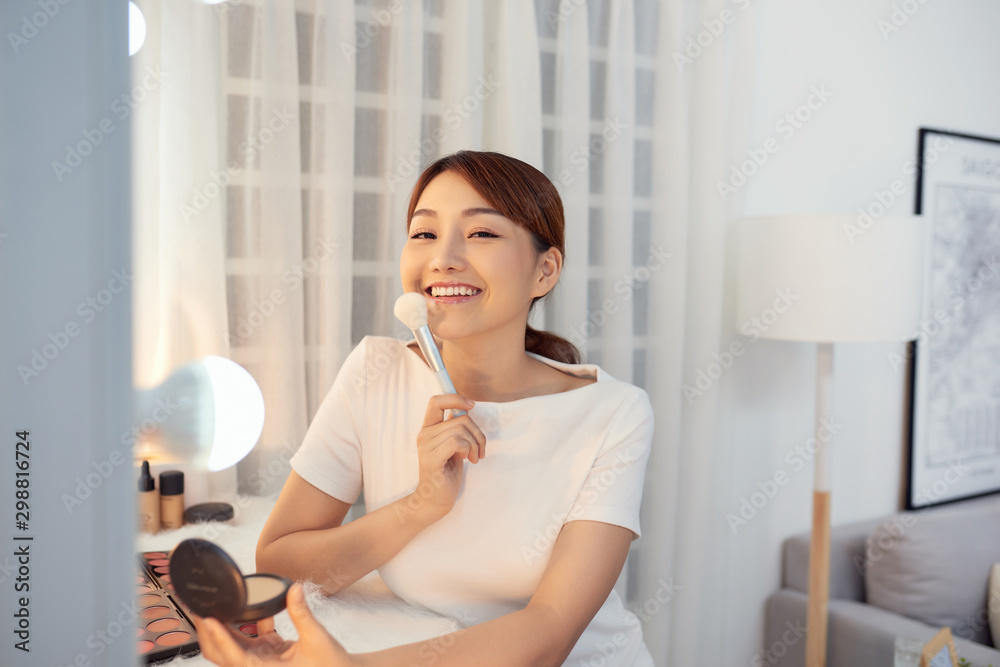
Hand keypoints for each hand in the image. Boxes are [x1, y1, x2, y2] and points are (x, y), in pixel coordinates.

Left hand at [190, 582, 355, 665]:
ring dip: (222, 628)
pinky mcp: (269, 655)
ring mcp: (261, 661)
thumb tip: (294, 589)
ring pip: (232, 645)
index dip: (218, 636)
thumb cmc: (331, 665)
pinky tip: (249, 606)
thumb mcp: (316, 638)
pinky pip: (251, 638)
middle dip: (208, 632)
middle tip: (199, 608)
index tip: (208, 618)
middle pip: (222, 653)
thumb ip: (301, 613)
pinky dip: (247, 624)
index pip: (232, 654)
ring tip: (214, 605)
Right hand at [412, 394, 485, 518]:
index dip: (456, 398)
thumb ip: (454, 429)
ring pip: (460, 430)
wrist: (435, 500)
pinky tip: (468, 460)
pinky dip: (468, 449)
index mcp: (428, 429)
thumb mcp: (453, 447)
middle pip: (459, 418)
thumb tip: (462, 411)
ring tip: (475, 457)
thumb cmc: (446, 473)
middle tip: (481, 450)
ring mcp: (425, 447)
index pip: (436, 401)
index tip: (471, 406)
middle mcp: (424, 435)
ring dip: (475, 444)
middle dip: (478, 433)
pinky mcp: (431, 459)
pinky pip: (456, 442)